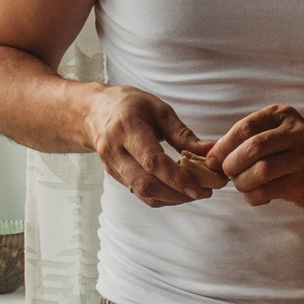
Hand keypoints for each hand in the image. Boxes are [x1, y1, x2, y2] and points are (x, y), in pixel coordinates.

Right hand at [84, 86, 214, 206]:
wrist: (93, 111)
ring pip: (142, 193)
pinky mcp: (114, 175)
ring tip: (194, 192)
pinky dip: (161, 195)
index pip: (152, 161)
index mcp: (126, 128)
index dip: (177, 179)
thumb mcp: (158, 109)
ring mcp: (111, 166)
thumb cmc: (130, 105)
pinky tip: (178, 189)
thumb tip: (210, 151)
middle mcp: (114, 150)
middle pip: (146, 184)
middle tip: (204, 192)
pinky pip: (139, 192)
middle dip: (178, 194)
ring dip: (172, 198)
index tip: (201, 188)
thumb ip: (183, 134)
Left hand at [212, 104, 303, 213]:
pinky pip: (267, 191)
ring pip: (259, 171)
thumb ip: (250, 138)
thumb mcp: (280, 132)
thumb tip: (212, 155)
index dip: (223, 146)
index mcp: (283, 115)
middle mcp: (295, 133)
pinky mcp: (302, 182)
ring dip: (241, 182)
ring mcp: (302, 158)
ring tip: (242, 185)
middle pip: (251, 148)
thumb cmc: (300, 152)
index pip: (245, 127)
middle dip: (231, 165)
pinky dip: (253, 196)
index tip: (213, 159)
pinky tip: (256, 195)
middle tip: (227, 174)